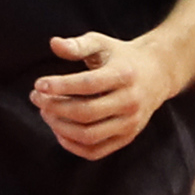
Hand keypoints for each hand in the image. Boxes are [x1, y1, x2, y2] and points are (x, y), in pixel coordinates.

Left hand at [31, 32, 180, 159]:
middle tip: (36, 98)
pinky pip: (95, 151)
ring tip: (45, 112)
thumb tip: (53, 44)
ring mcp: (130, 123)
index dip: (59, 86)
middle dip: (55, 107)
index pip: (87, 85)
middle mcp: (130, 101)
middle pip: (85, 113)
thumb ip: (78, 44)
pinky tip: (58, 130)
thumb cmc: (121, 57)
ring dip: (60, 127)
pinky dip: (72, 145)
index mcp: (124, 75)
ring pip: (89, 135)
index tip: (38, 84)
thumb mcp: (102, 44)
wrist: (157, 74)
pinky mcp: (127, 137)